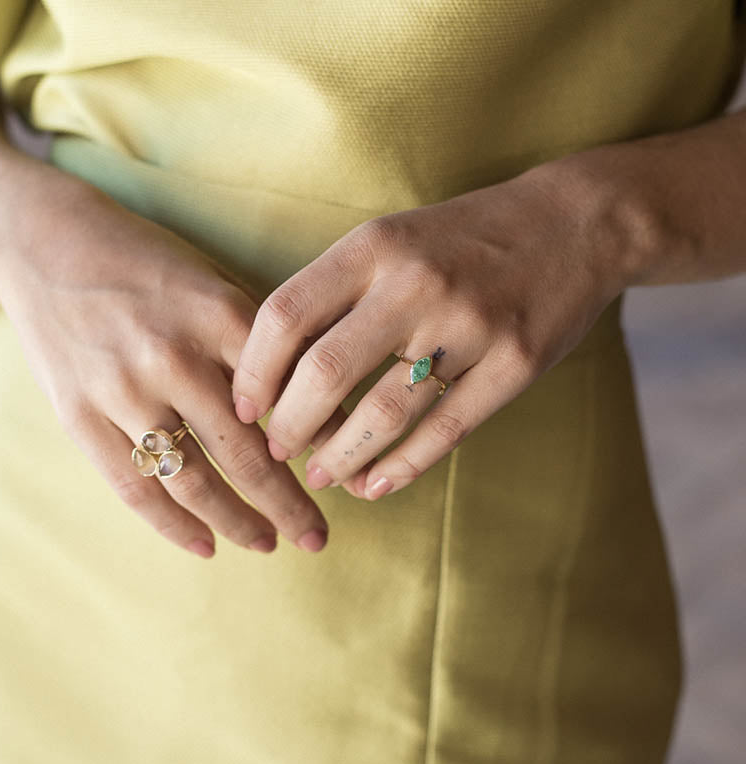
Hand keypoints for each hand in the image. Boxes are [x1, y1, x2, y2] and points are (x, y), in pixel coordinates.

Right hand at [0, 177, 332, 557]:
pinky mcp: (78, 415)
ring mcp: (122, 390)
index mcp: (220, 318)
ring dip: (238, 523)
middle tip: (317, 537)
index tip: (345, 476)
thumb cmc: (148, 266)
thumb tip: (319, 408)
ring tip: (269, 544)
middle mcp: (173, 357)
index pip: (287, 400)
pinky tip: (206, 546)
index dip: (322, 446)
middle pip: (246, 454)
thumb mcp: (215, 284)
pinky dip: (173, 526)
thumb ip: (260, 344)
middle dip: (289, 506)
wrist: (47, 244)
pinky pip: (133, 488)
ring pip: (193, 481)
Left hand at [231, 165, 629, 499]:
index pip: (286, 315)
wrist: (574, 224)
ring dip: (342, 457)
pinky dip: (401, 467)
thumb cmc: (463, 238)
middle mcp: (417, 283)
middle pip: (326, 374)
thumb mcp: (391, 238)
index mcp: (375, 246)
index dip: (254, 371)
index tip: (245, 406)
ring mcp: (471, 325)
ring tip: (323, 476)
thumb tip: (279, 370)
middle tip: (278, 450)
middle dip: (289, 426)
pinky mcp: (514, 364)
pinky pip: (445, 431)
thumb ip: (336, 291)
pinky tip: (375, 484)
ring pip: (384, 414)